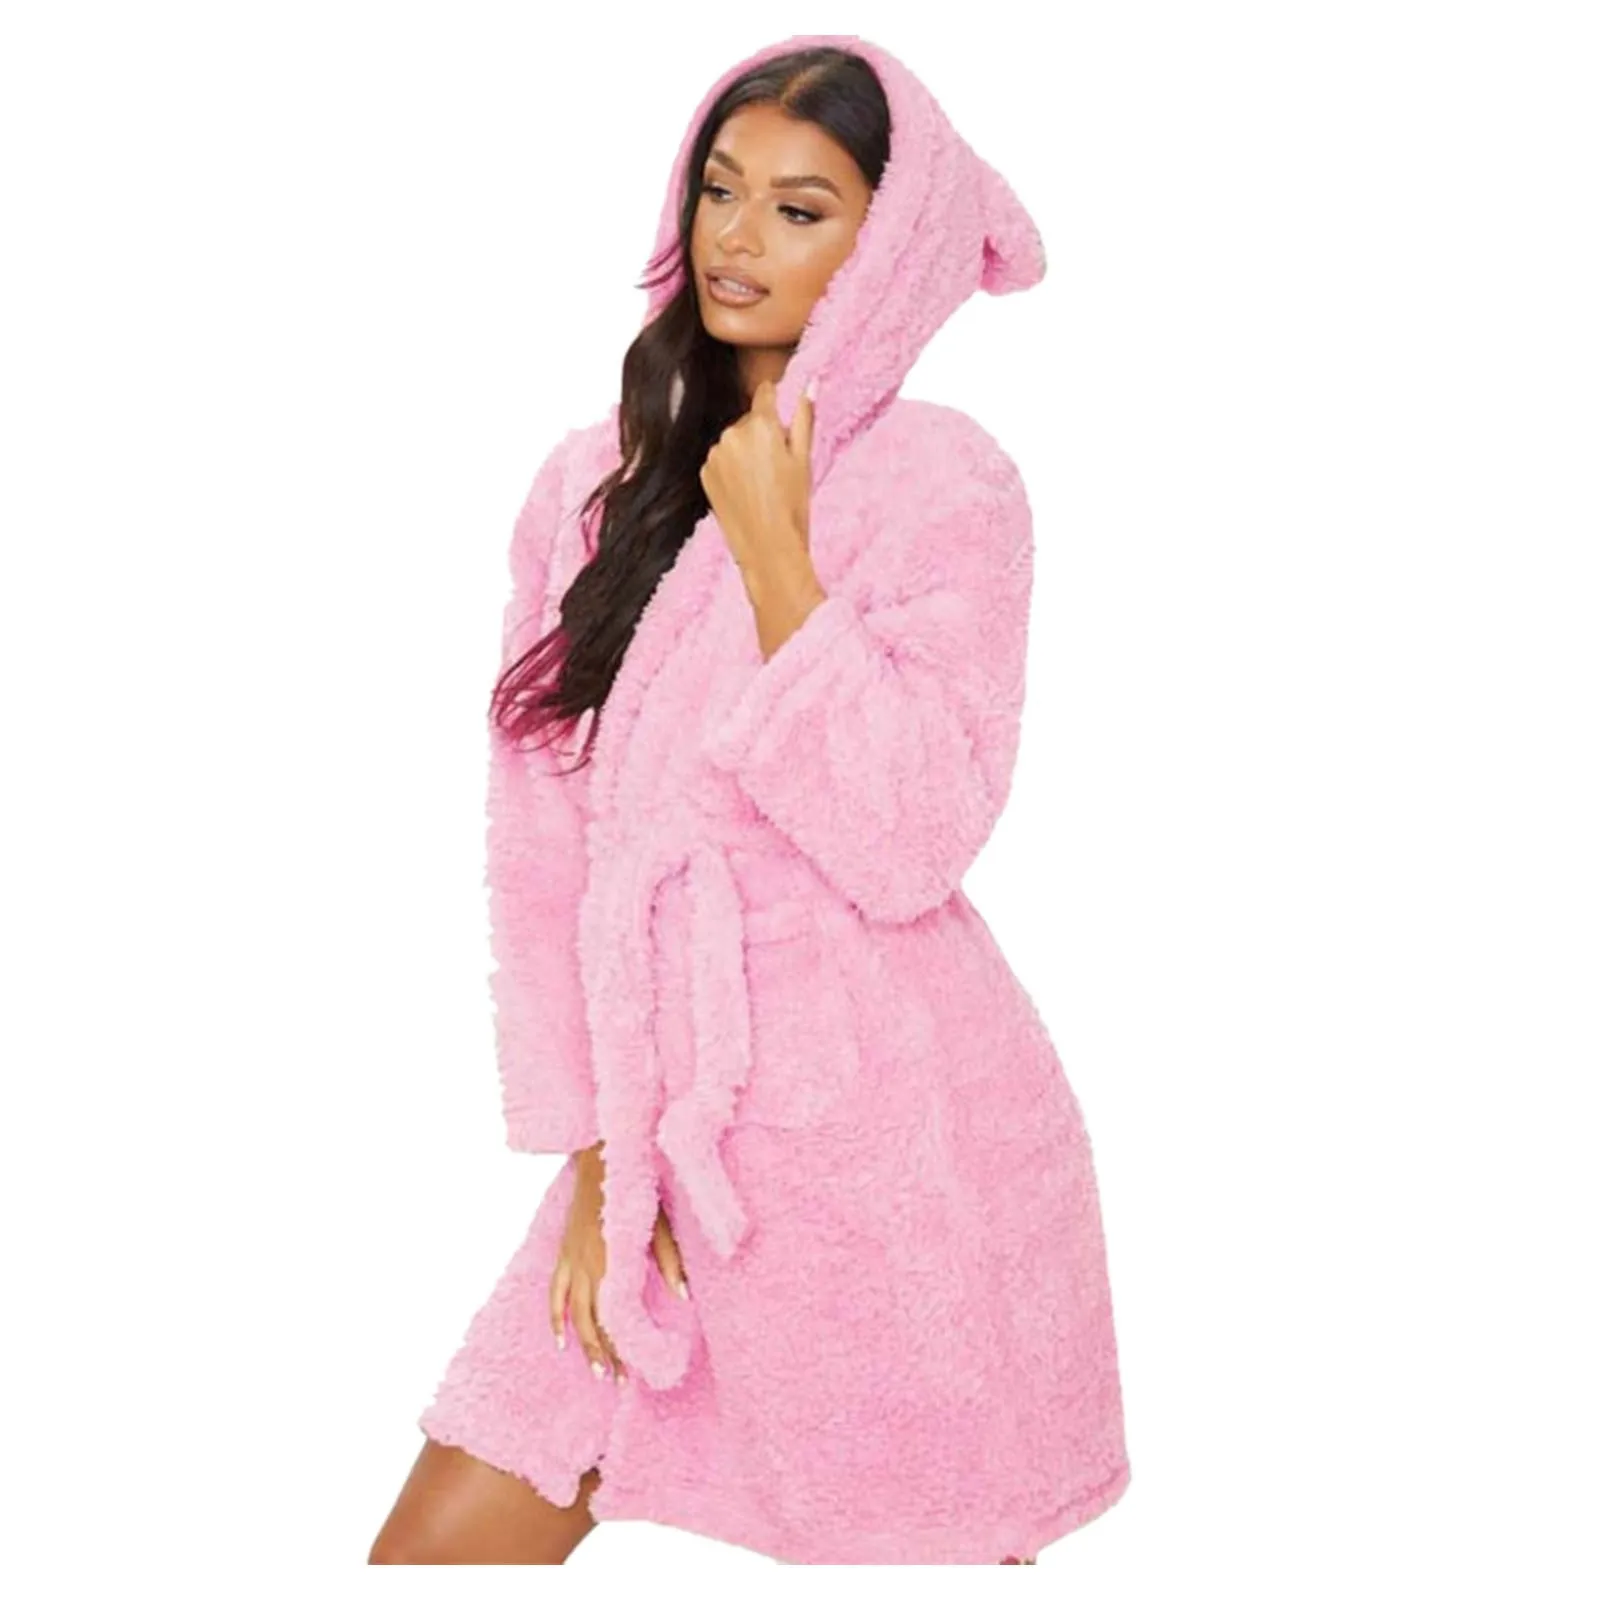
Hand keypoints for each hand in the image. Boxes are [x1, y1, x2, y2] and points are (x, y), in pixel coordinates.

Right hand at [548, 1146, 690, 1382]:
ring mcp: (572, 1260)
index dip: (622, 1347)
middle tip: (618, 1383)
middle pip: (592, 1322)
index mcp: (610, 1261)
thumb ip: (670, 1260)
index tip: (633, 1373)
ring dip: (583, 1344)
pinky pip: (555, 1292)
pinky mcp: (564, 1252)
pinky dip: (555, 1317)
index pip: (614, 1317)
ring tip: (595, 1372)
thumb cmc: (635, 1188)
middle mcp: (587, 1266)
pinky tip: (560, 1339)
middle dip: (604, 1354)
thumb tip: (684, 1297)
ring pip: (573, 1313)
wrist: (601, 1158)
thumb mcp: (659, 1223)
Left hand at [700, 377, 816, 579]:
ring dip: (744, 452)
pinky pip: (720, 461)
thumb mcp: (803, 459)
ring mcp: (715, 454)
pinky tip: (745, 491)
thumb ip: (804, 417)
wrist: (766, 547)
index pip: (765, 393)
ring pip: (733, 441)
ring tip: (760, 483)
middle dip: (762, 434)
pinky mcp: (704, 473)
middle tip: (777, 467)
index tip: (780, 417)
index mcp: (761, 425)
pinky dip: (730, 470)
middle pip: (749, 420)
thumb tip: (810, 383)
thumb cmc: (792, 505)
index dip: (775, 401)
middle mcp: (732, 433)